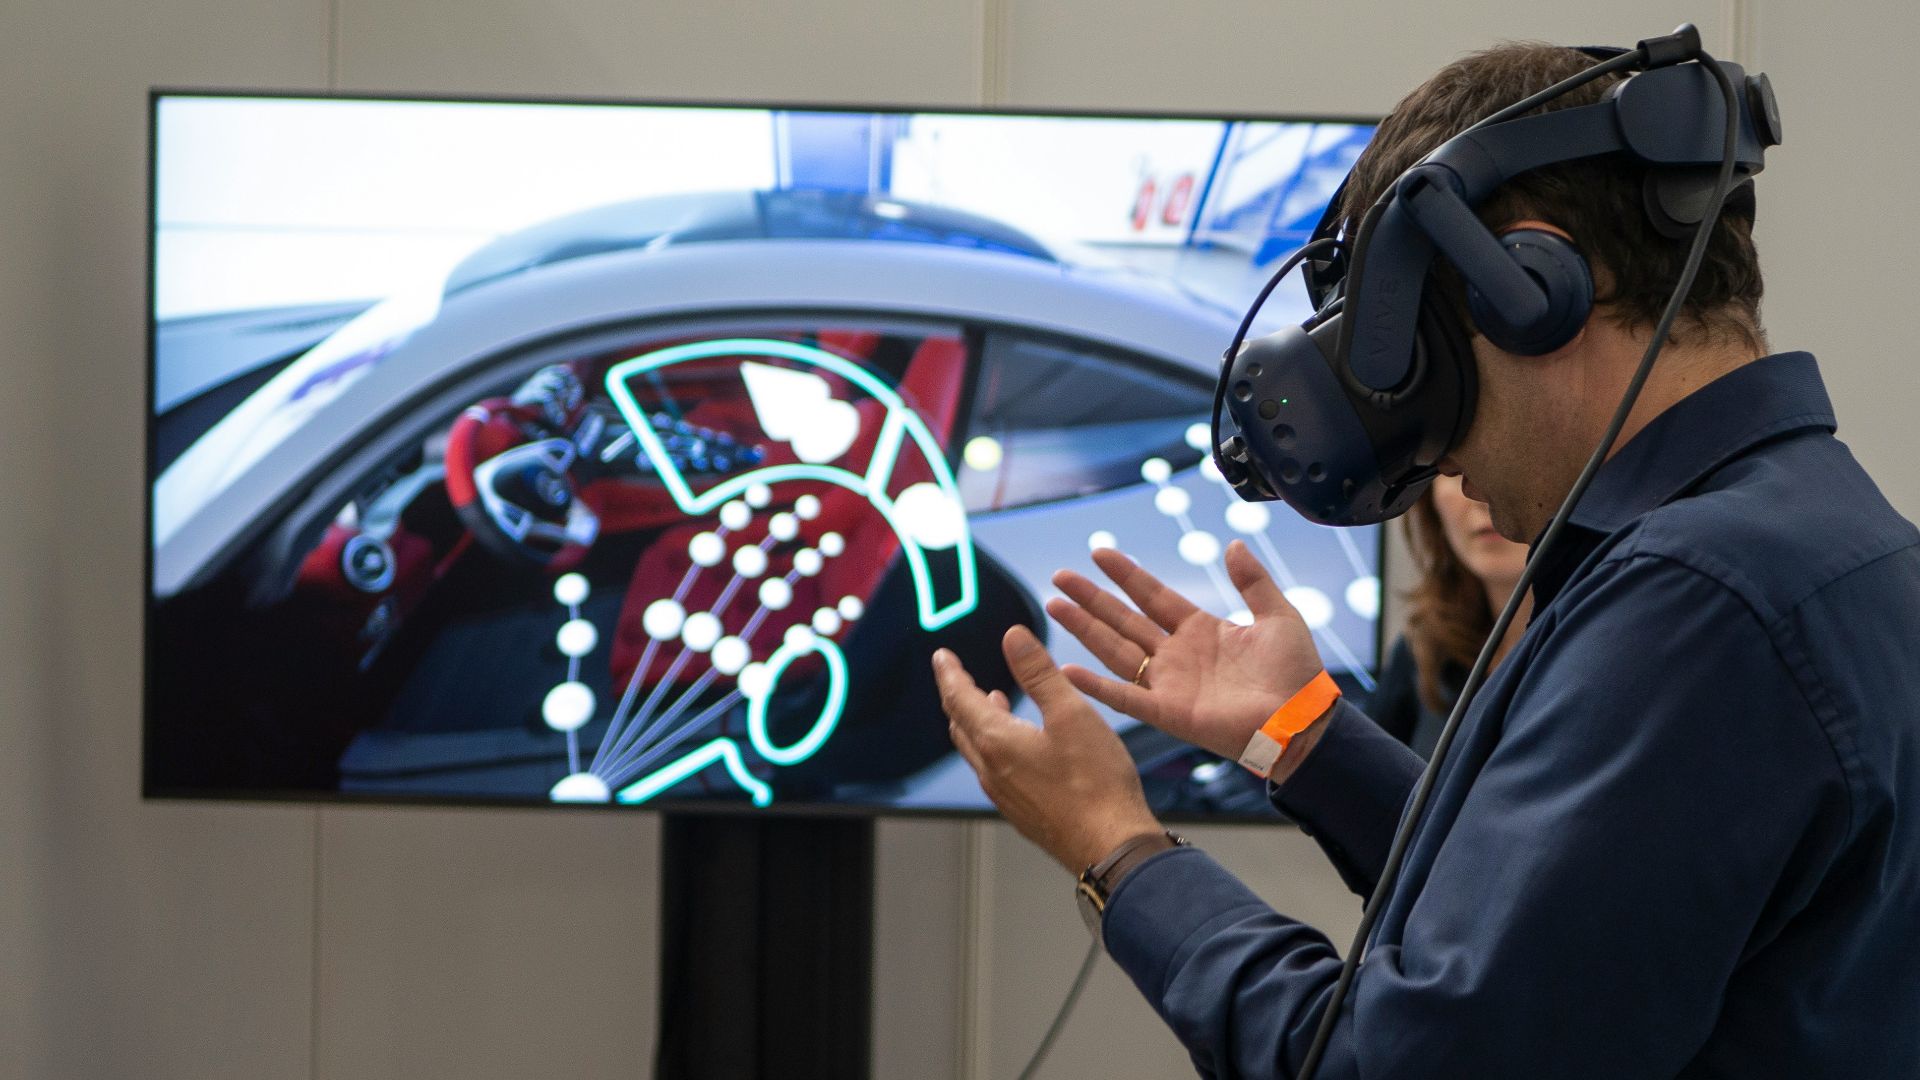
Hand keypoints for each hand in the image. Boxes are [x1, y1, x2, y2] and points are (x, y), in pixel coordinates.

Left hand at [933, 627, 1160, 871]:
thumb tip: (1013, 637)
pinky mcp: (1021, 811)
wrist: (1111, 846)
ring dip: (976, 721)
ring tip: (990, 700)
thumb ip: (1039, 673)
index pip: (959, 698)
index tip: (941, 657)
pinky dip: (993, 746)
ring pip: (976, 750)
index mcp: (997, 741)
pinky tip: (1018, 744)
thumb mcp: (1071, 713)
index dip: (949, 673)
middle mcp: (991, 771)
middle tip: (958, 676)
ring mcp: (1004, 795)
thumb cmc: (1096, 783)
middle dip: (958, 696)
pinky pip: (993, 771)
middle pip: (961, 725)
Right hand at [1046, 541, 1325, 762]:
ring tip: (1054, 607)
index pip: (1153, 595)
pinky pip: (1124, 697)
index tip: (1099, 553)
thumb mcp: (1278, 615)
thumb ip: (1252, 581)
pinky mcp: (1167, 712)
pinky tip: (1067, 671)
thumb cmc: (1295, 672)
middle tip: (1060, 577)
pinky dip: (1095, 686)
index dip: (1126, 574)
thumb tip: (1233, 544)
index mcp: (1200, 630)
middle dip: (1091, 598)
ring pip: (1115, 650)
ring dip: (1084, 629)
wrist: (1302, 719)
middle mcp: (1177, 655)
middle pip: (1123, 619)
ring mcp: (1168, 683)